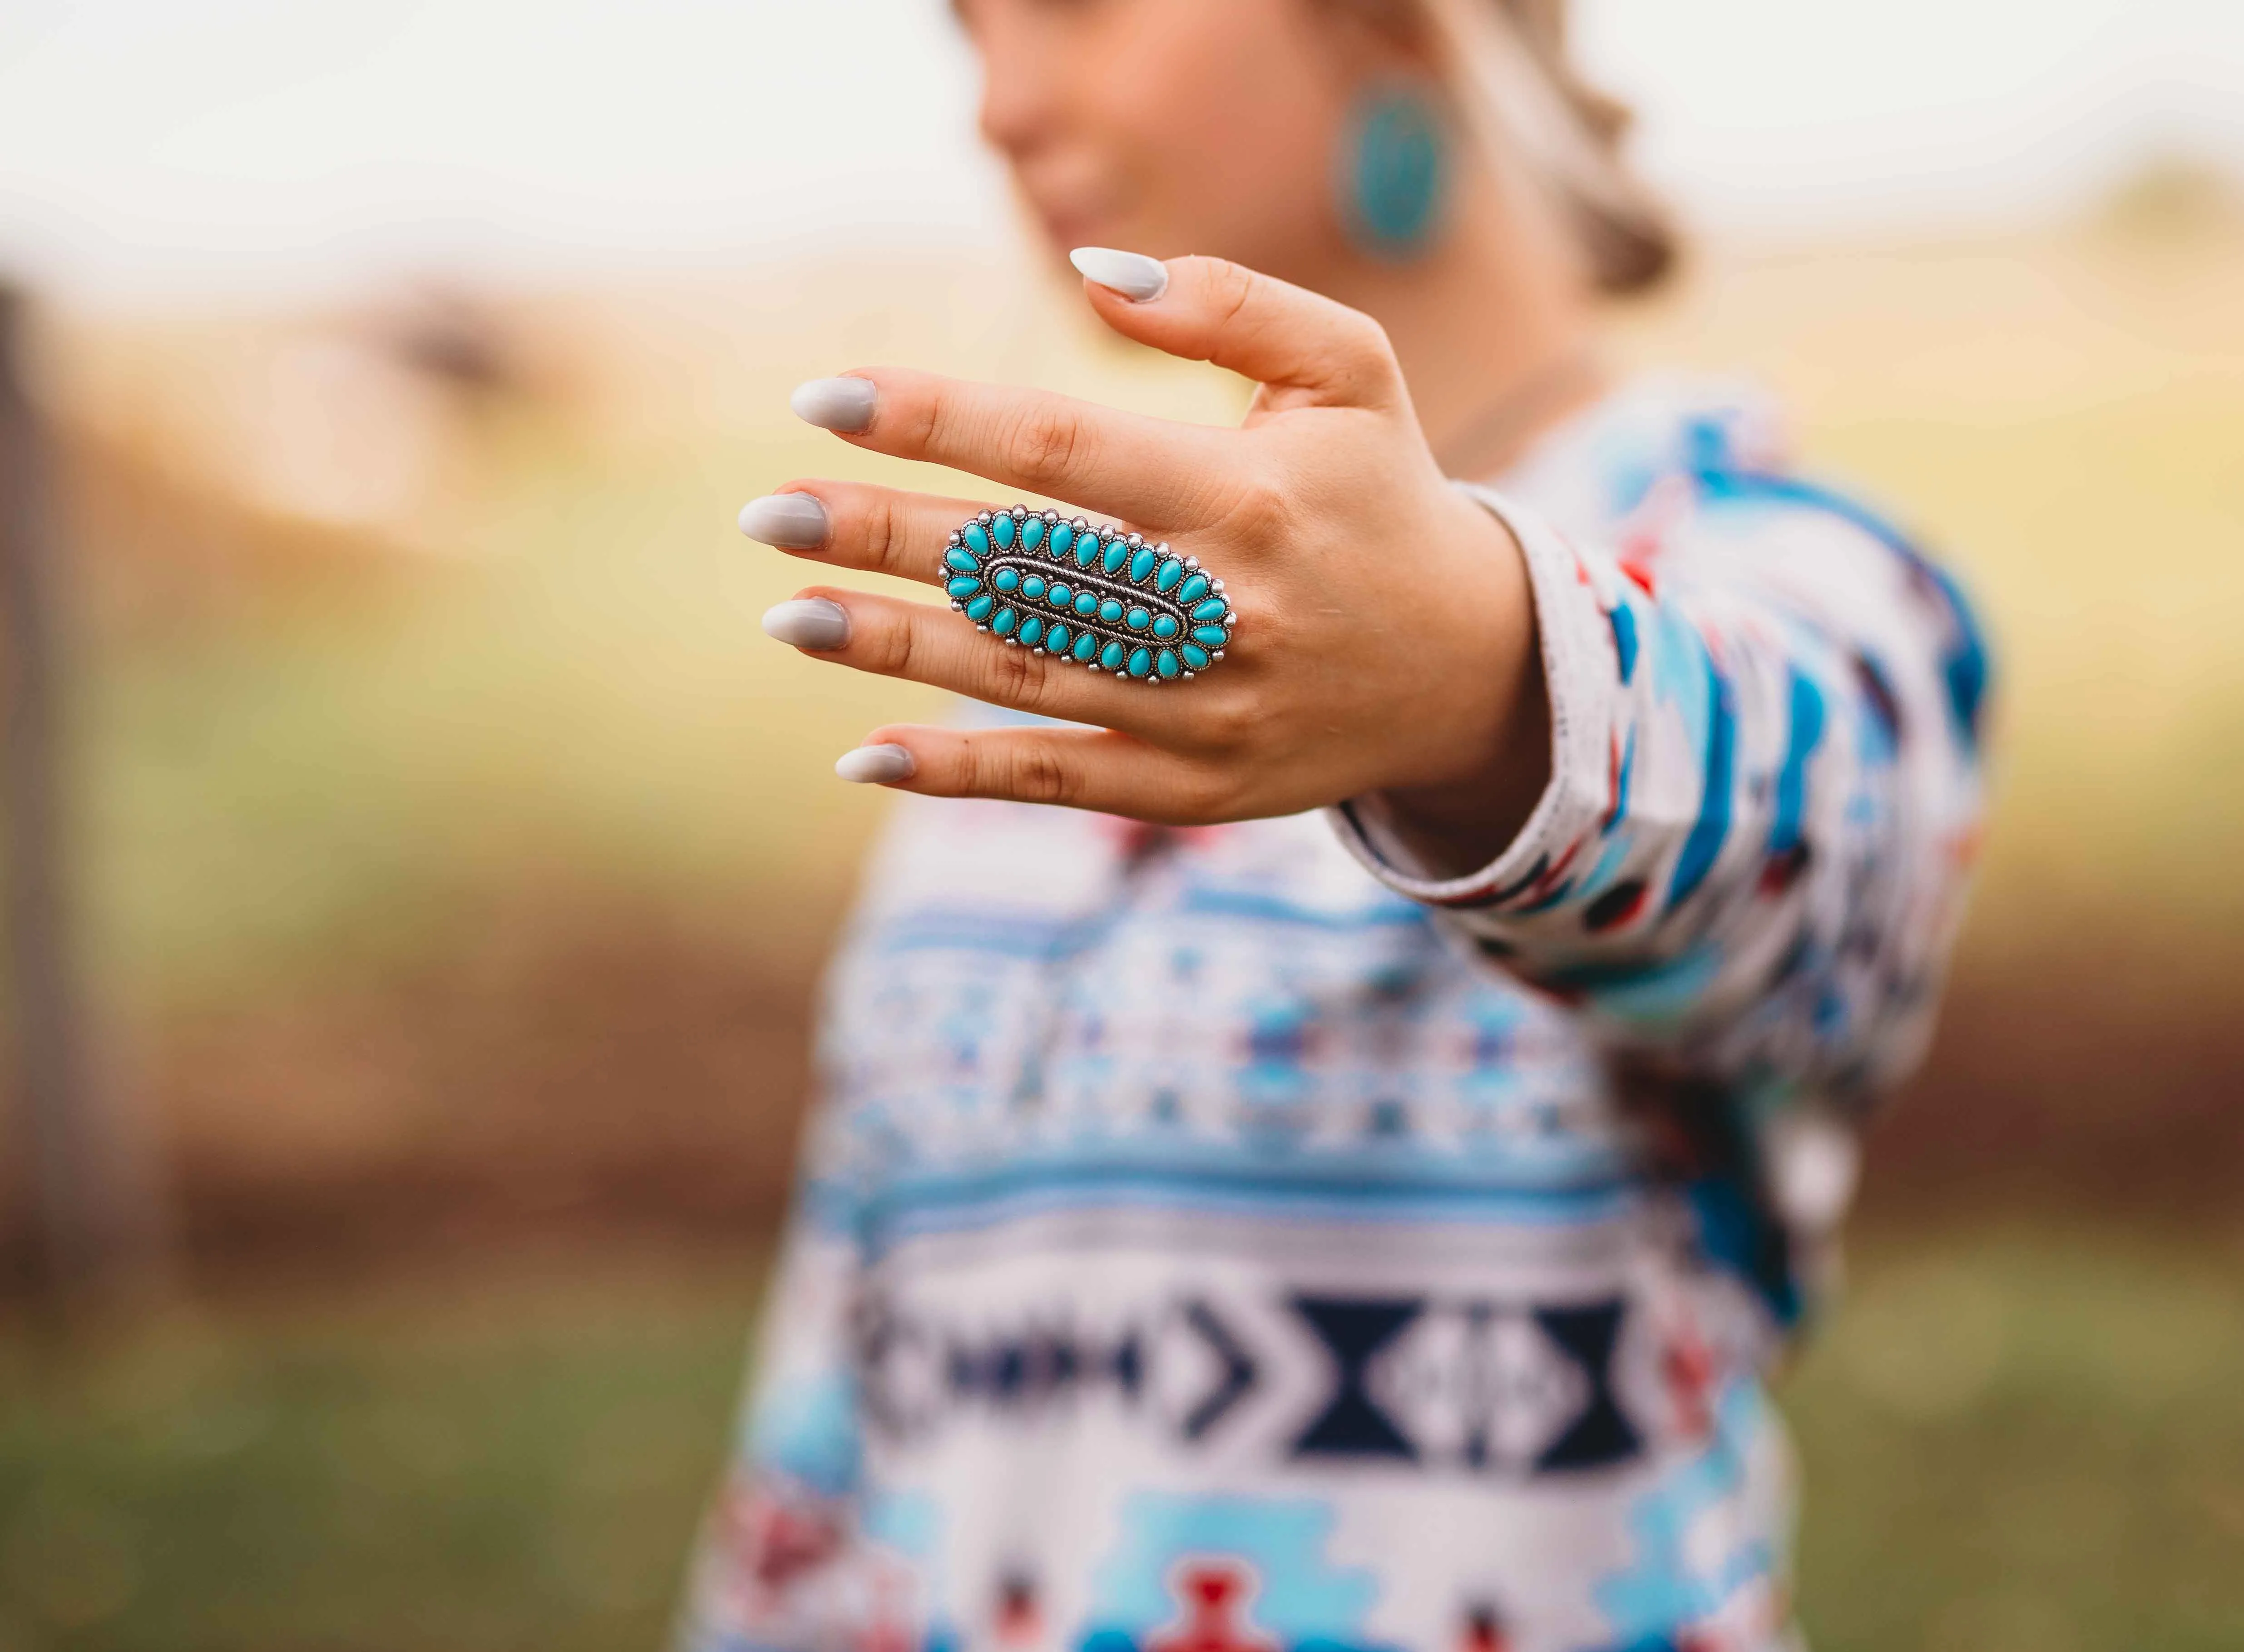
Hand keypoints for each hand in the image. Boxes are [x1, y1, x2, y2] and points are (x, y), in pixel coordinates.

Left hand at [745, 253, 1549, 871]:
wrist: (1468, 664)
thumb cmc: (1381, 493)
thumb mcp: (1348, 368)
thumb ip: (1231, 302)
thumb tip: (1091, 268)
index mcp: (1246, 494)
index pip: (1058, 448)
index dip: (933, 419)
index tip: (823, 399)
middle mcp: (1220, 608)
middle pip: (1017, 568)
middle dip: (881, 538)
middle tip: (770, 516)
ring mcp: (1205, 709)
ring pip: (1019, 675)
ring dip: (891, 649)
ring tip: (787, 612)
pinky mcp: (1196, 786)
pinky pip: (1056, 781)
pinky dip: (958, 771)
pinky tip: (864, 752)